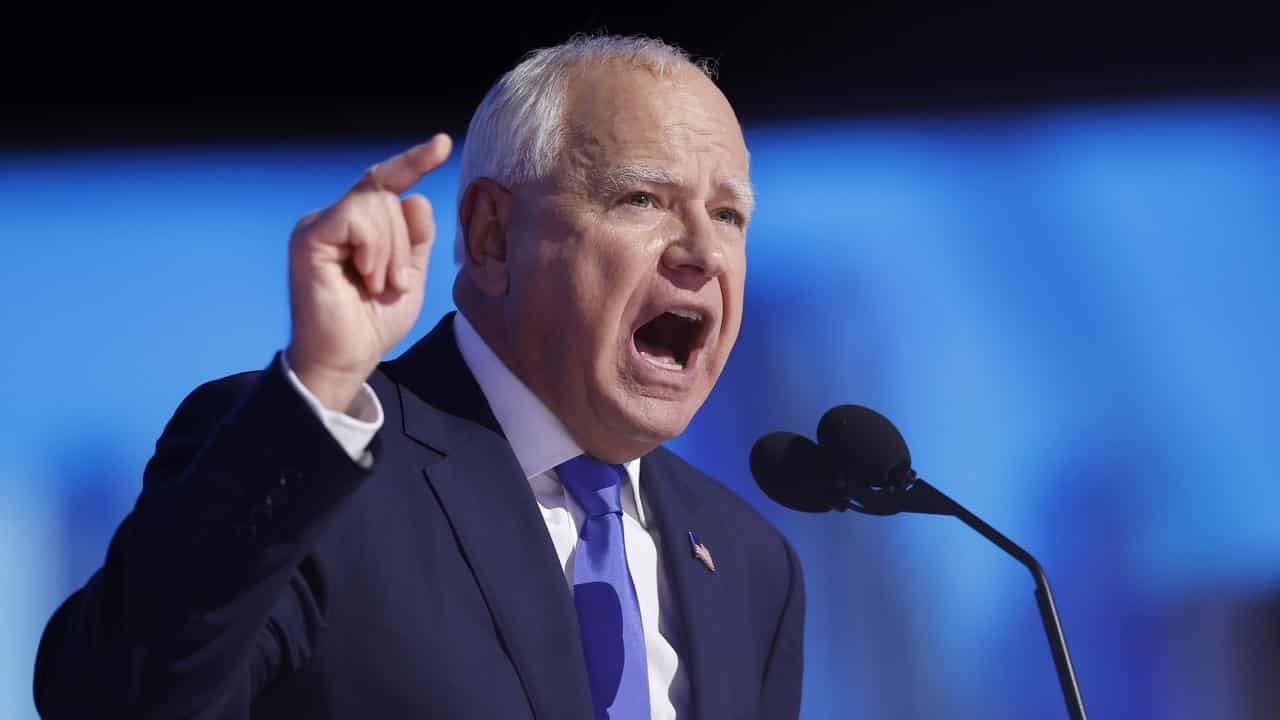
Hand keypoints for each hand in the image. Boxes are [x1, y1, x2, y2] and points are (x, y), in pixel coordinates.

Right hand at [285, 134, 452, 411]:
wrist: (347, 359)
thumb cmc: (374, 323)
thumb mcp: (410, 276)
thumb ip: (416, 238)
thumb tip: (416, 198)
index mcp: (355, 226)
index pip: (386, 183)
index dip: (414, 161)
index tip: (443, 143)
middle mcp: (333, 219)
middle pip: (388, 195)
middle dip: (404, 245)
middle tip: (391, 285)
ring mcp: (317, 226)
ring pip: (377, 204)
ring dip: (391, 253)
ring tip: (376, 286)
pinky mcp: (309, 238)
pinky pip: (357, 217)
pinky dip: (374, 250)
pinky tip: (363, 277)